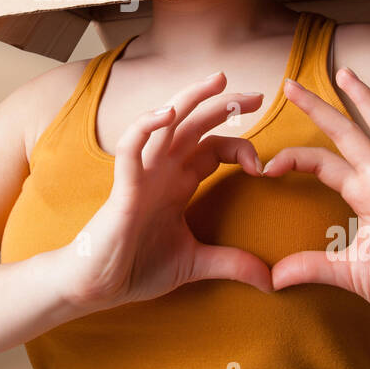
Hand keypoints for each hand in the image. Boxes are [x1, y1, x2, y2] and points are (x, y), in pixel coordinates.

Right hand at [61, 72, 273, 312]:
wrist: (98, 287)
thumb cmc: (136, 268)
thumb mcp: (195, 264)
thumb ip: (232, 264)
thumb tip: (271, 281)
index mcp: (178, 183)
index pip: (213, 148)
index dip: (240, 148)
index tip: (263, 168)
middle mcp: (161, 171)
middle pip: (195, 125)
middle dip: (225, 106)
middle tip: (258, 95)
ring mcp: (142, 175)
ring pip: (165, 123)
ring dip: (191, 99)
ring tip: (218, 81)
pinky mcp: (123, 187)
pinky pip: (130, 147)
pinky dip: (145, 126)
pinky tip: (166, 114)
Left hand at [263, 68, 369, 327]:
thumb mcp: (350, 272)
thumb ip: (314, 267)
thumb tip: (274, 278)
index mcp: (364, 194)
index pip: (323, 163)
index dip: (295, 158)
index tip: (265, 166)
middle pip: (348, 135)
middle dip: (320, 108)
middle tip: (290, 83)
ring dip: (368, 104)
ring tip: (347, 75)